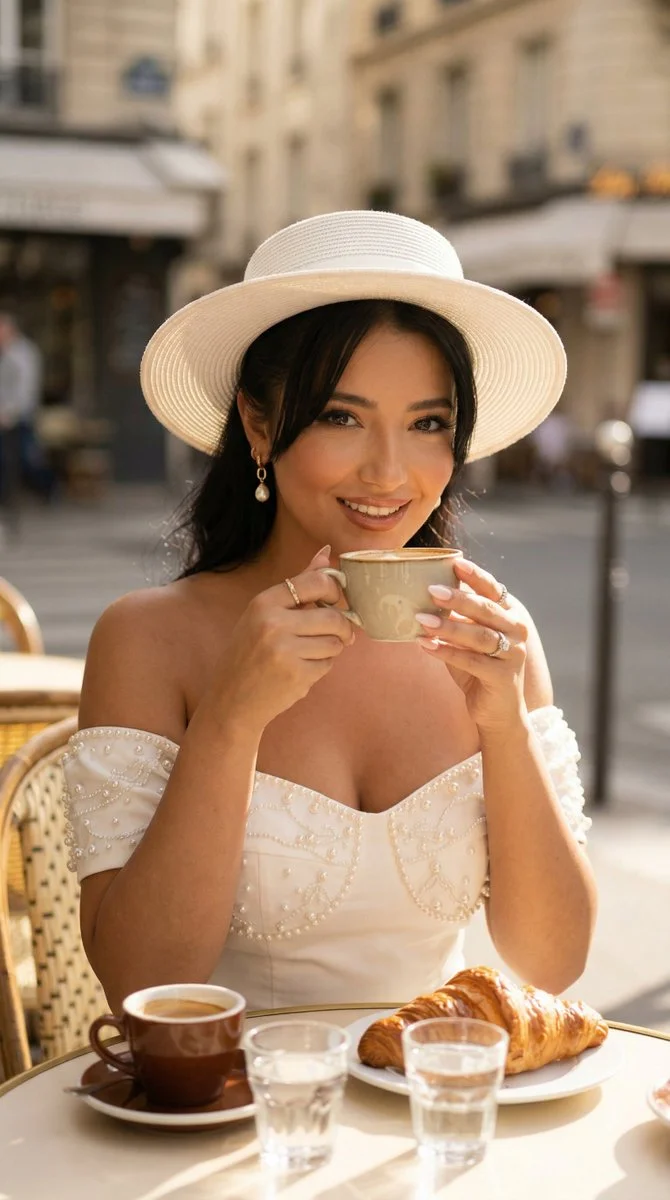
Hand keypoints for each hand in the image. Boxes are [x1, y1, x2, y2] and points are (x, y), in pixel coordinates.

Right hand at [213, 547, 354, 731]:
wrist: (231, 699)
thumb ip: (297, 585)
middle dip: (342, 628)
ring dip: (330, 650)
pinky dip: (321, 668)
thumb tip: (326, 552)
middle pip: (332, 617)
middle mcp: (272, 623)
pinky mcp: (297, 675)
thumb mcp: (264, 614)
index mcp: (264, 602)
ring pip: (334, 643)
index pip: (315, 582)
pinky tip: (300, 671)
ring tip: (308, 655)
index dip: (335, 590)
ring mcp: (284, 651)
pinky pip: (328, 665)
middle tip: (339, 635)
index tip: (337, 601)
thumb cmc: (249, 653)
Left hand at [415, 558, 528, 733]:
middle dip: (459, 598)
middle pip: (486, 610)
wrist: (497, 713)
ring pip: (479, 636)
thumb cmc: (478, 670)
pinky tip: (425, 645)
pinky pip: (472, 662)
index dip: (476, 576)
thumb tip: (422, 595)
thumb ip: (455, 619)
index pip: (494, 590)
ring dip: (448, 627)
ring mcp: (513, 655)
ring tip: (421, 619)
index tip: (455, 562)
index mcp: (510, 616)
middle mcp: (516, 632)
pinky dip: (446, 652)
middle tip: (432, 590)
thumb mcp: (467, 641)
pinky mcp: (503, 677)